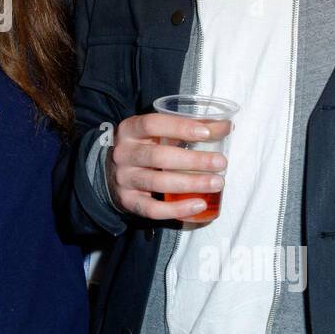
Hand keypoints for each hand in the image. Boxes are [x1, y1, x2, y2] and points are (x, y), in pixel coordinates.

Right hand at [105, 112, 227, 220]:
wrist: (110, 172)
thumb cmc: (143, 147)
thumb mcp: (158, 132)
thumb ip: (188, 127)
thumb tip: (225, 126)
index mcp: (130, 129)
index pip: (152, 124)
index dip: (180, 127)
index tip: (207, 133)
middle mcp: (123, 153)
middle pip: (158, 157)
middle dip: (193, 160)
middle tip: (221, 162)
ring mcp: (124, 179)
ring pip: (158, 183)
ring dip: (191, 184)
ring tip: (217, 183)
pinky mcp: (128, 201)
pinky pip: (153, 209)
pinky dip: (178, 209)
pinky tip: (200, 205)